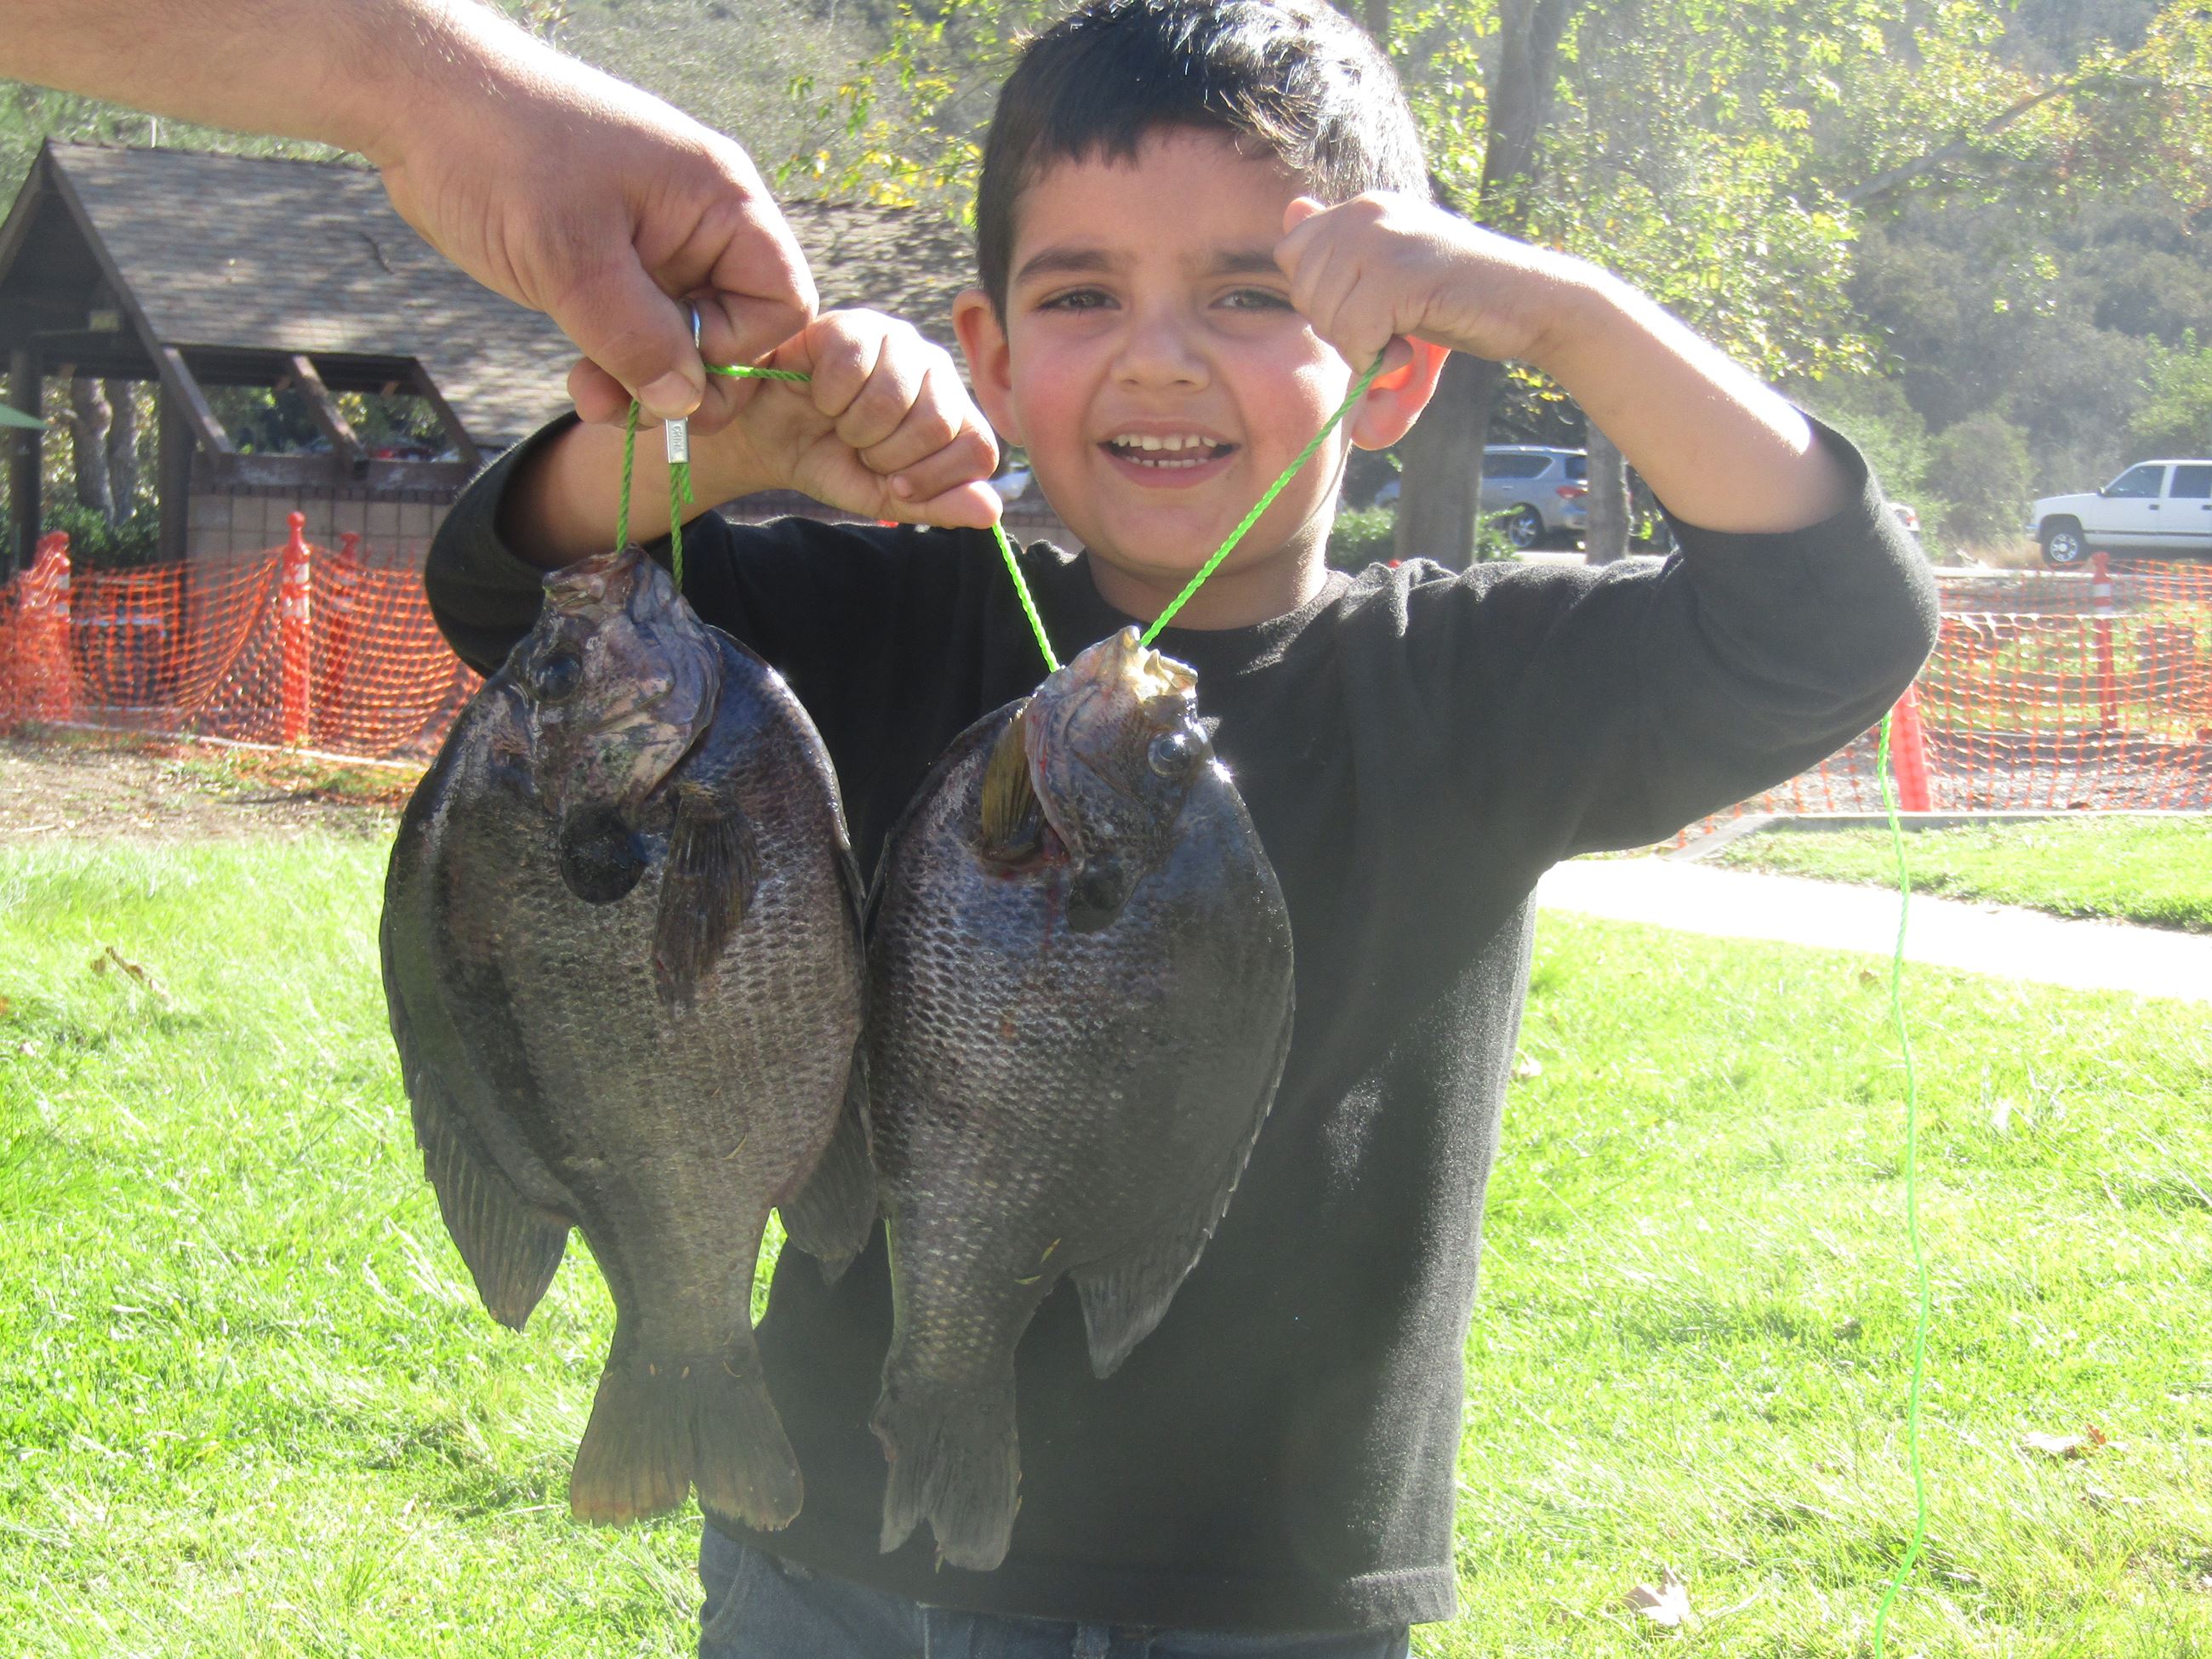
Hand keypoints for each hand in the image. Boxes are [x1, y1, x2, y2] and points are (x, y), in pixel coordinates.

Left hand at [366, 15, 815, 426]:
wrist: (417, 102)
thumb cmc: (500, 153)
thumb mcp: (571, 259)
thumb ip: (637, 338)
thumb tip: (688, 402)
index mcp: (718, 200)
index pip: (780, 302)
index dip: (738, 349)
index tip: (672, 366)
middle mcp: (699, 223)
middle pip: (735, 330)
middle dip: (686, 380)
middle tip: (630, 408)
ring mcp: (655, 244)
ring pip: (681, 341)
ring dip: (643, 383)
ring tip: (590, 396)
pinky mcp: (611, 264)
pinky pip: (638, 332)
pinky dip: (615, 365)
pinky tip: (579, 377)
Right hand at [704, 312, 1002, 529]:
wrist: (768, 438)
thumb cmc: (831, 461)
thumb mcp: (885, 496)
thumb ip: (938, 505)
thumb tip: (991, 511)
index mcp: (955, 412)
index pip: (978, 450)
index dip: (933, 479)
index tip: (894, 484)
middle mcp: (936, 370)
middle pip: (937, 423)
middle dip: (886, 454)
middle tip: (860, 448)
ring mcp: (898, 341)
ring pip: (895, 397)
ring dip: (855, 426)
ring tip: (839, 421)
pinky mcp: (855, 324)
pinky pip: (853, 368)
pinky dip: (828, 396)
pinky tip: (819, 394)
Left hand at [1274, 193, 1594, 376]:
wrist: (1535, 303)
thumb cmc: (1462, 295)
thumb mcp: (1393, 268)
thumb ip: (1343, 248)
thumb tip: (1291, 207)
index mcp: (1362, 207)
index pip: (1293, 253)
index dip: (1319, 295)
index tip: (1366, 305)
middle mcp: (1366, 211)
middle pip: (1303, 289)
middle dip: (1338, 325)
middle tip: (1390, 325)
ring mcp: (1382, 239)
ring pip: (1327, 316)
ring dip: (1361, 345)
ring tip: (1405, 333)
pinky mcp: (1400, 275)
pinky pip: (1354, 335)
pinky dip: (1377, 357)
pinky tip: (1410, 348)